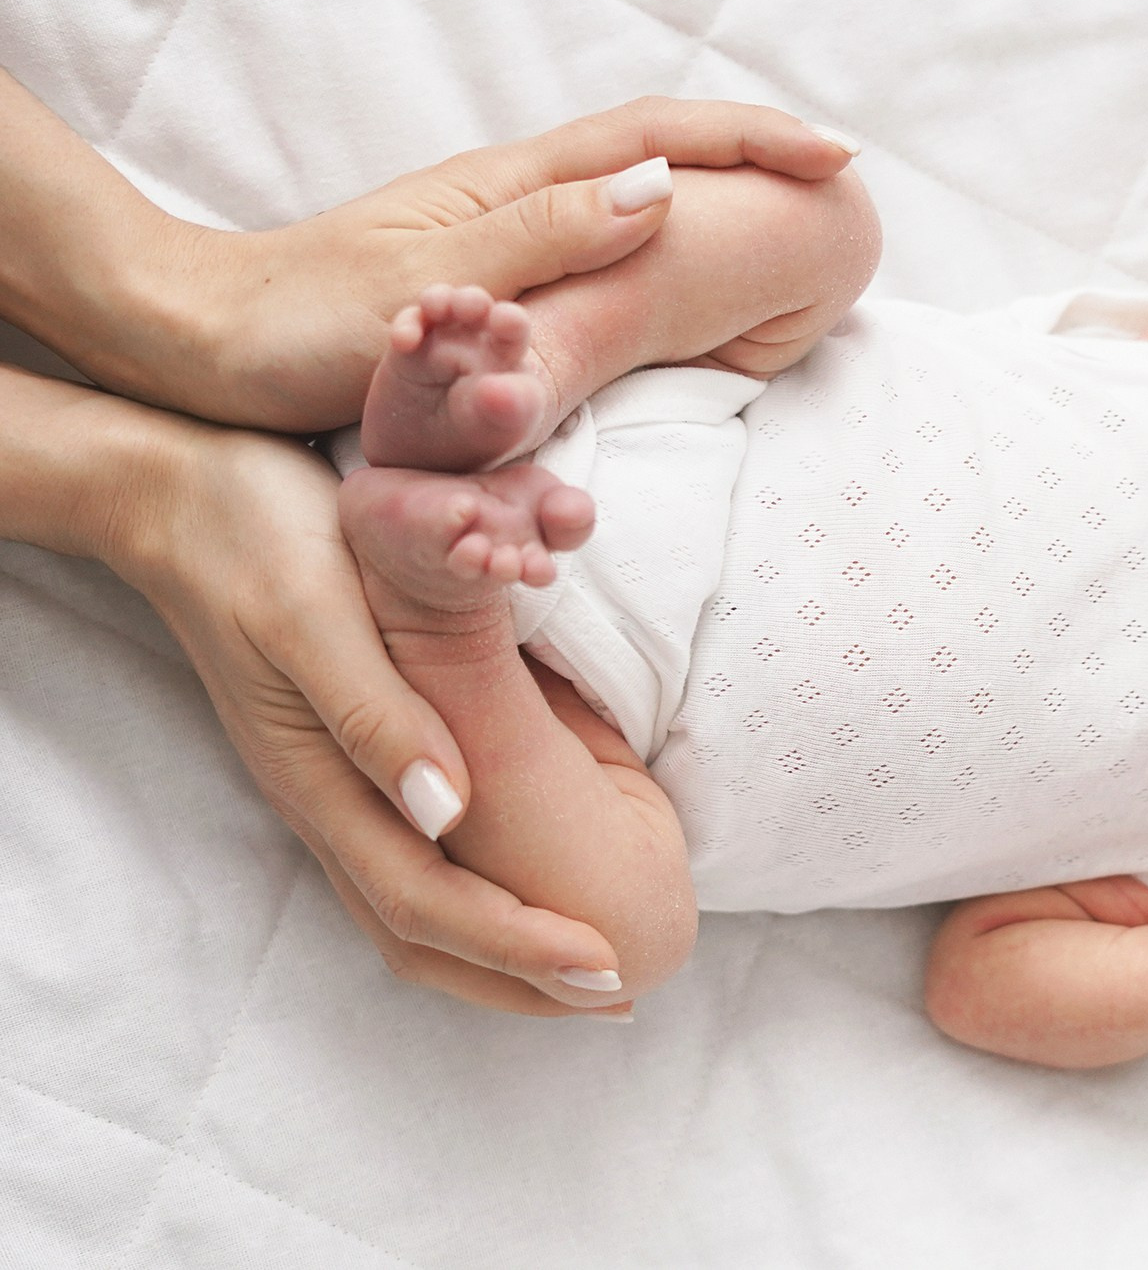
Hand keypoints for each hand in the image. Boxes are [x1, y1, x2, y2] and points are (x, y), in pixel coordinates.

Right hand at [117, 416, 630, 1014]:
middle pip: (420, 935)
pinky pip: (398, 872)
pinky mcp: (332, 765)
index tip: (606, 967)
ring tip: (578, 973)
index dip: (519, 945)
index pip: (429, 901)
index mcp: (322, 779)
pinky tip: (509, 895)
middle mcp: (321, 804)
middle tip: (617, 995)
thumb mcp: (316, 614)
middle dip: (520, 976)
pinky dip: (464, 907)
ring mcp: (322, 791)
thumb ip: (375, 716)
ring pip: (405, 916)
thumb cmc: (258, 543)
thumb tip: (446, 813)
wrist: (179, 501)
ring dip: (494, 956)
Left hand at [130, 97, 856, 432]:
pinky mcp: (479, 271)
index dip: (753, 143)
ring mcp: (494, 228)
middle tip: (835, 174)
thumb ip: (542, 240)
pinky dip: (659, 232)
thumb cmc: (297, 323)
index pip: (659, 143)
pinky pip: (596, 236)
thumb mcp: (428, 285)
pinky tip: (676, 256)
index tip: (835, 160)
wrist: (196, 340)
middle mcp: (510, 195)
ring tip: (785, 206)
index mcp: (511, 190)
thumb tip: (662, 190)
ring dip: (715, 184)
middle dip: (751, 149)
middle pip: (655, 146)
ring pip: (628, 186)